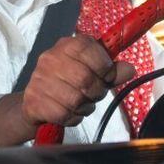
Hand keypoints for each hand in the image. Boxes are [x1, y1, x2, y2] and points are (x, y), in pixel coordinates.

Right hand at [0, 34, 133, 145]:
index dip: (104, 66)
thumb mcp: (92, 73)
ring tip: (81, 104)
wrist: (35, 103)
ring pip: (75, 99)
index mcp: (66, 45)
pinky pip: (64, 114)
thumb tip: (130, 69)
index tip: (105, 76)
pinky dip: (72, 118)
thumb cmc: (68, 84)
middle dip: (96, 92)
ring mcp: (39, 79)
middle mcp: (50, 58)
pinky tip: (69, 113)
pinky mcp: (34, 101)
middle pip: (85, 78)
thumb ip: (112, 72)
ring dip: (85, 107)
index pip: (90, 49)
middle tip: (93, 94)